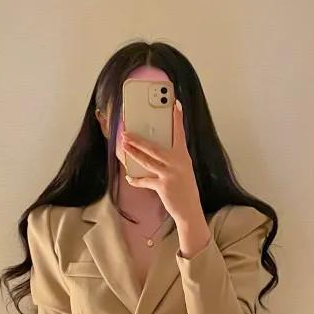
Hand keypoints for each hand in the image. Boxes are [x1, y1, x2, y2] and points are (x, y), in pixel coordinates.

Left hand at [121, 102, 209, 253]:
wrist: (190, 210)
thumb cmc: (185, 187)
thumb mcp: (183, 169)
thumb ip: (171, 157)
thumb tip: (152, 148)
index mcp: (183, 155)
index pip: (180, 133)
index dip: (177, 118)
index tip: (175, 104)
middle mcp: (177, 162)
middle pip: (153, 147)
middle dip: (138, 139)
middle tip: (126, 132)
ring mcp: (170, 174)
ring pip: (146, 160)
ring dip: (133, 153)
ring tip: (123, 146)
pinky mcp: (162, 186)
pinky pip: (145, 180)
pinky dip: (136, 179)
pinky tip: (129, 176)